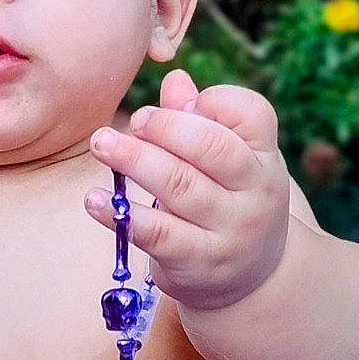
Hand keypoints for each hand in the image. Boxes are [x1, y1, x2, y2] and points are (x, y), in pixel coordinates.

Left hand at [86, 68, 291, 311]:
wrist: (252, 281)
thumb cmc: (229, 203)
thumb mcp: (229, 163)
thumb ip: (200, 121)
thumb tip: (174, 78)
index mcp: (265, 157)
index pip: (252, 114)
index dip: (213, 101)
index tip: (174, 104)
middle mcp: (255, 192)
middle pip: (212, 148)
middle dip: (166, 128)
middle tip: (132, 120)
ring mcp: (230, 230)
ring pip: (180, 187)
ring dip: (135, 161)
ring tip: (102, 144)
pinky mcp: (199, 262)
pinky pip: (158, 234)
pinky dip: (121, 215)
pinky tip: (94, 200)